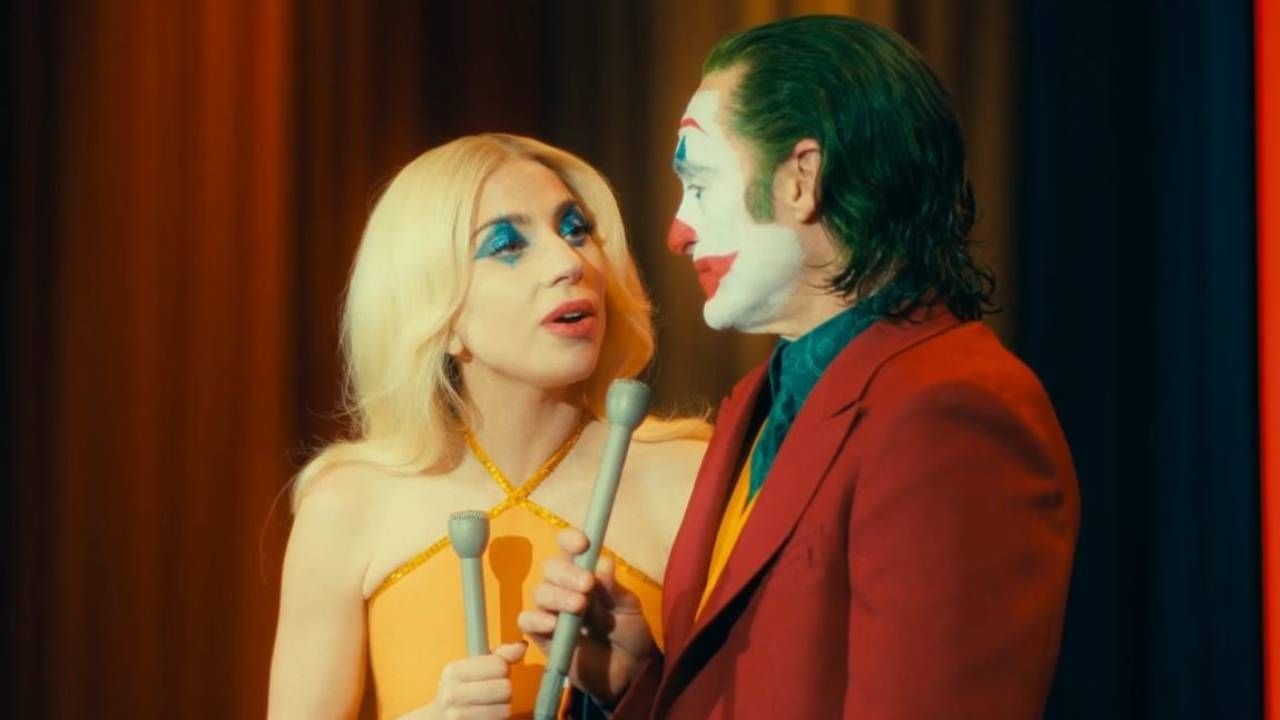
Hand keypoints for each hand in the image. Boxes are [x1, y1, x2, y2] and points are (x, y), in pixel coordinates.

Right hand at [399, 642, 526, 719]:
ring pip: (505, 709)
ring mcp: (457, 716)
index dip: (503, 669)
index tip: (493, 674)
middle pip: (505, 688)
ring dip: (502, 707)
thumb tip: (521, 646)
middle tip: (494, 692)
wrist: (439, 717)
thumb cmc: (463, 688)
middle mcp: (452, 694)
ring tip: (490, 704)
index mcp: (454, 671)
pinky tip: (487, 715)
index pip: (499, 665)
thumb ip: (500, 655)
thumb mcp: (475, 667)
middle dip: (504, 690)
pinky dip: (497, 719)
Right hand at [517, 528, 655, 705]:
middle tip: (587, 585)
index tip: (583, 544)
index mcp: (585, 574)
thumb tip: (603, 563)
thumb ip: (614, 589)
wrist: (629, 673)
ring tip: (579, 606)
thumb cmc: (629, 633)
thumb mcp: (628, 609)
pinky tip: (553, 624)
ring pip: (540, 593)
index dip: (570, 540)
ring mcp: (552, 612)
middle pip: (551, 569)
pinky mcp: (543, 638)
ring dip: (557, 596)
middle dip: (567, 573)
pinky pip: (527, 622)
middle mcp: (564, 588)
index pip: (570, 549)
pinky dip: (536, 620)